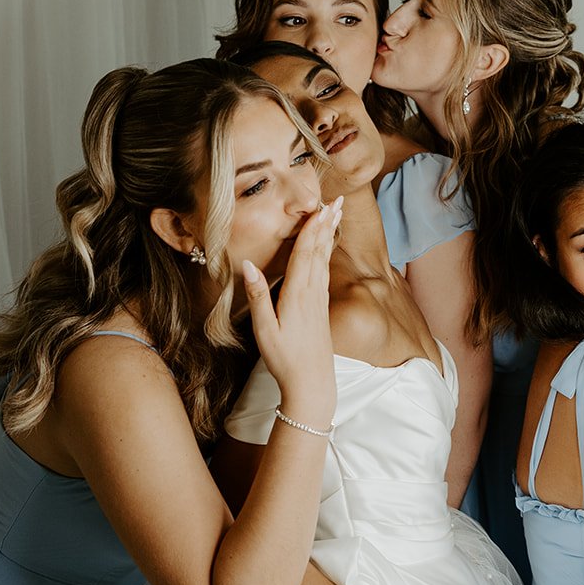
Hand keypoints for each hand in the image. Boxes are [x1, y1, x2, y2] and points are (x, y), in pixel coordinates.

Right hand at [243, 198, 341, 425]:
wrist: (313, 383)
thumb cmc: (285, 359)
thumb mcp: (265, 330)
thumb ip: (258, 296)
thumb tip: (248, 264)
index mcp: (298, 295)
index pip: (305, 253)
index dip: (312, 228)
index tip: (319, 206)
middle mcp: (313, 293)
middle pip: (319, 251)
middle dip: (326, 224)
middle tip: (335, 200)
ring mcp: (320, 300)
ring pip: (324, 260)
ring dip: (328, 235)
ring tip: (335, 216)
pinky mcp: (322, 308)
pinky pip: (324, 272)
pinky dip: (326, 253)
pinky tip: (326, 248)